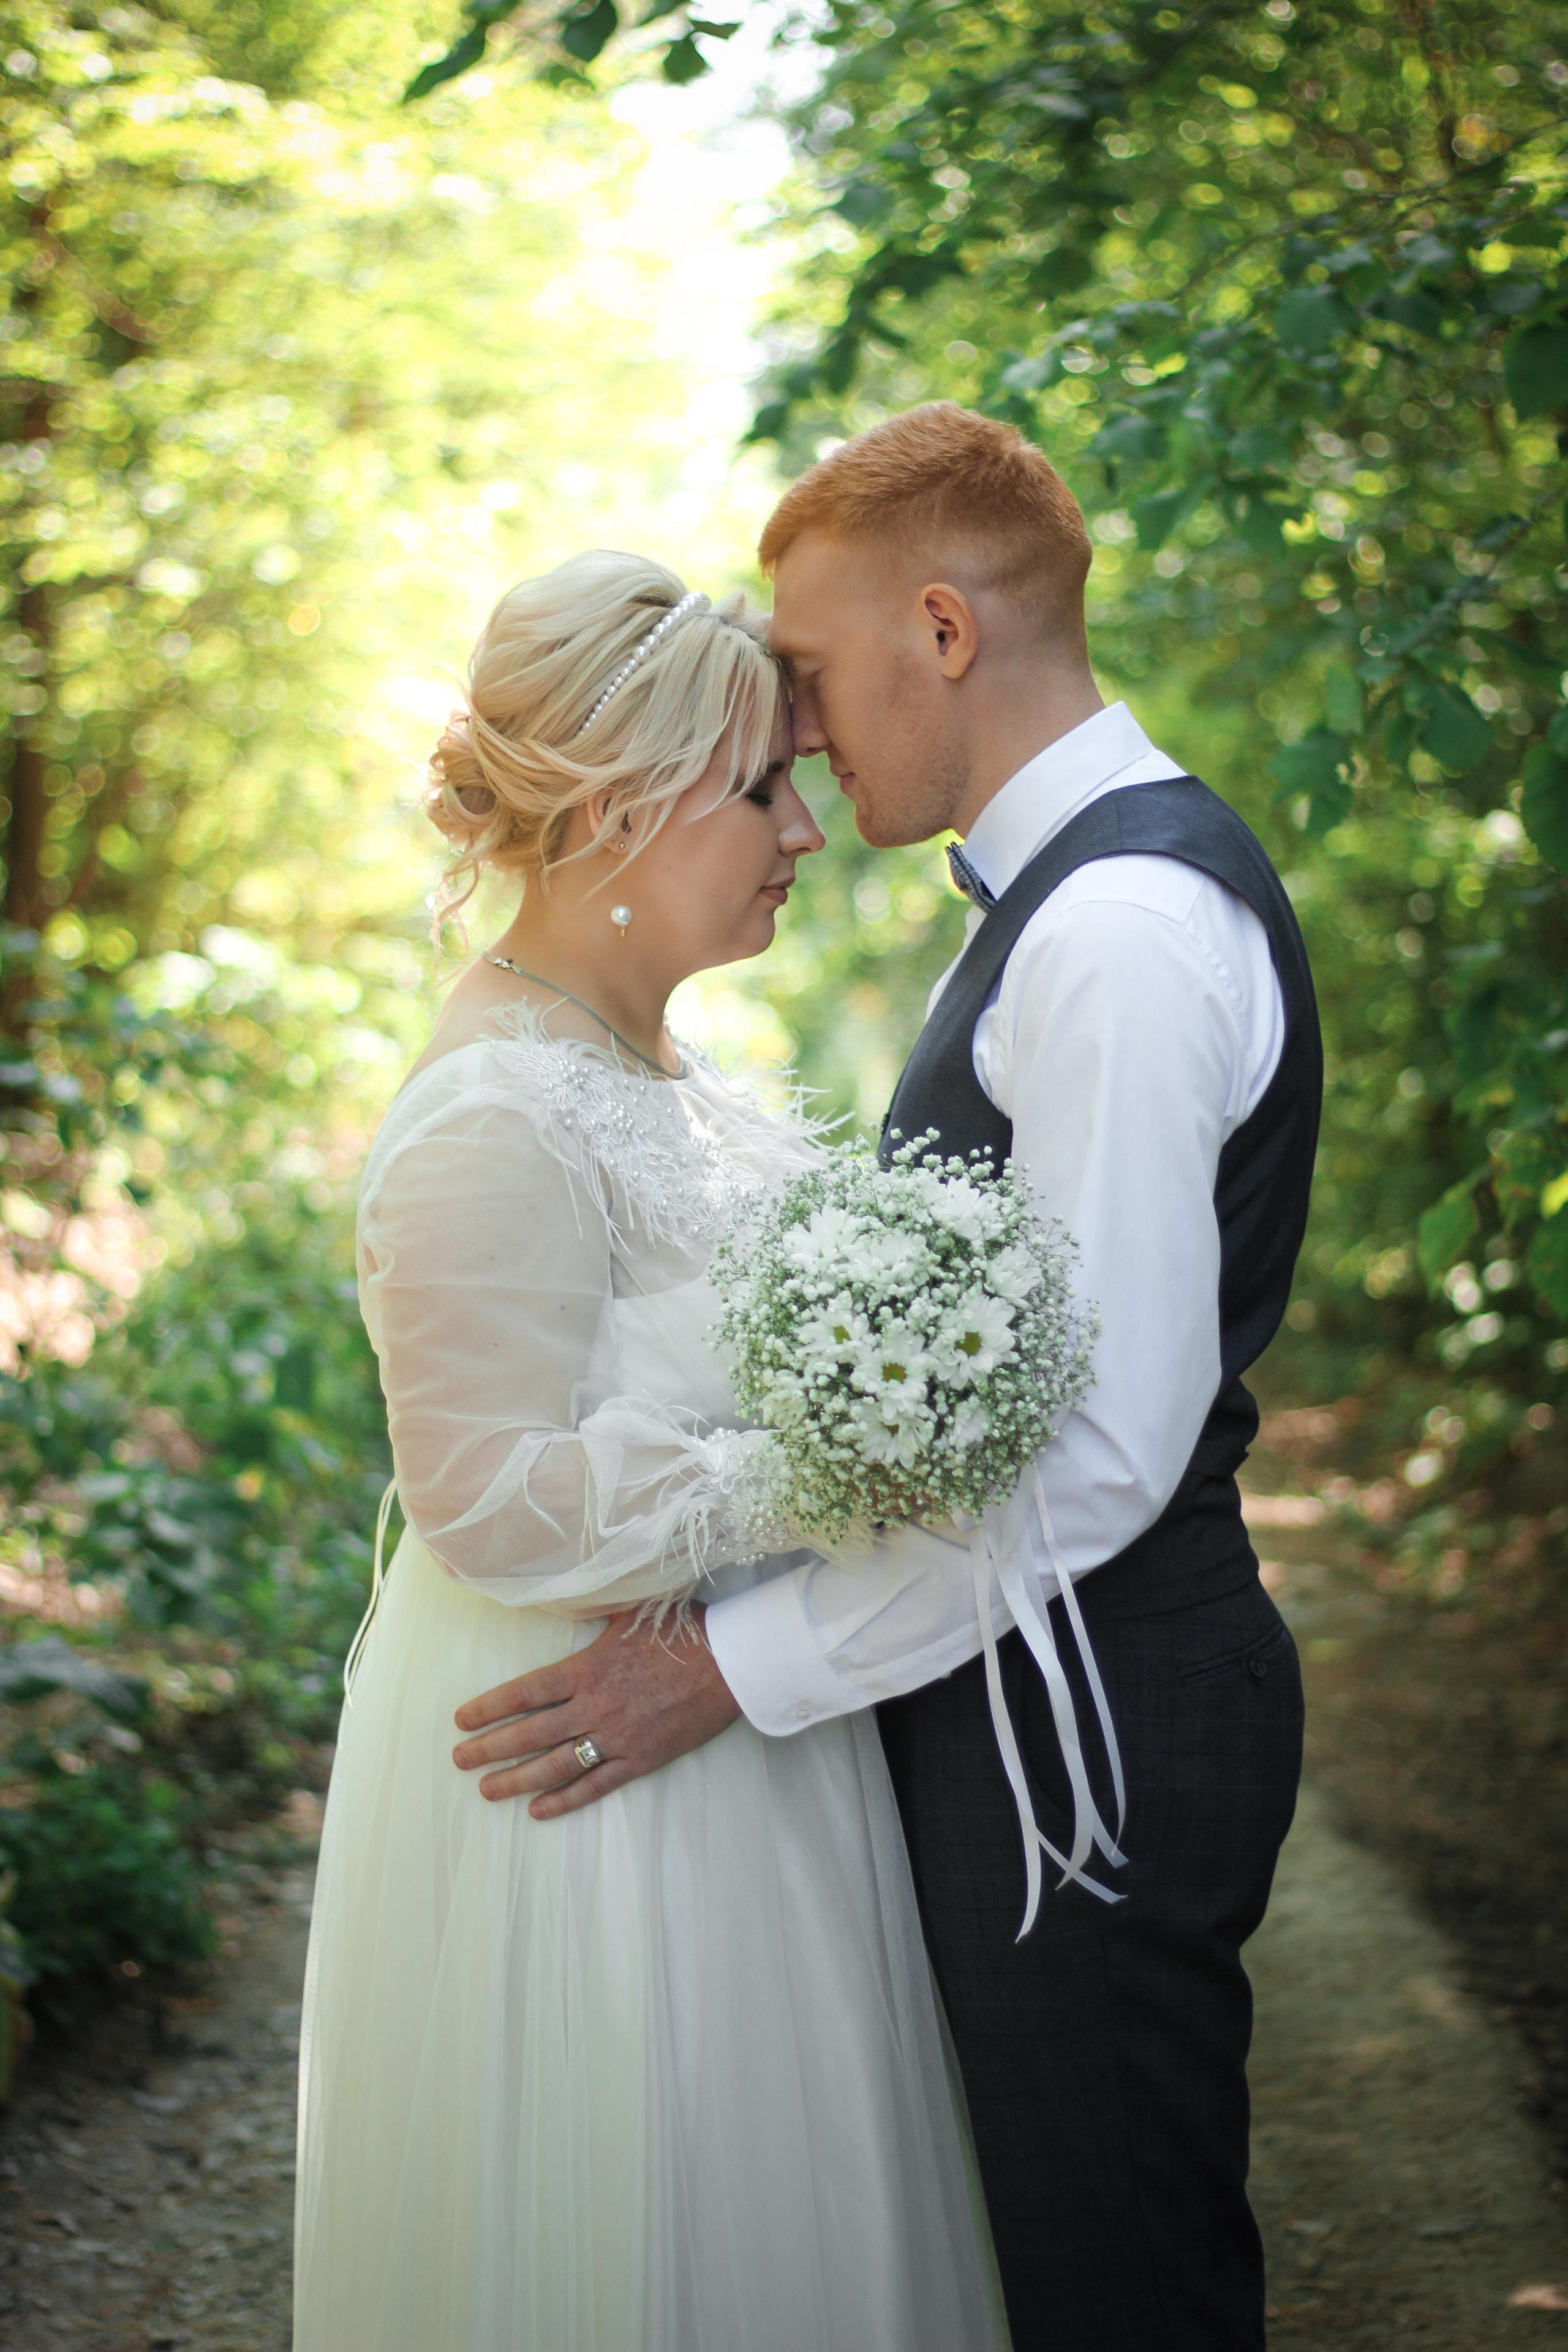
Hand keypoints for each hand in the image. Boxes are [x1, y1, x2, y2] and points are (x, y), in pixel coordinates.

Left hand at [451, 1604, 741, 1818]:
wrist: (731, 1663)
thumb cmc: (681, 1630)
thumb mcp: (629, 1610)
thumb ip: (591, 1609)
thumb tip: (560, 1591)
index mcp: (586, 1669)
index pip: (524, 1692)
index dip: (489, 1708)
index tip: (461, 1719)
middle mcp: (594, 1707)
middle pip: (529, 1733)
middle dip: (489, 1748)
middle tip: (459, 1760)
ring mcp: (616, 1737)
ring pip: (556, 1766)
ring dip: (517, 1780)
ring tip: (487, 1790)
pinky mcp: (640, 1760)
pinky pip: (595, 1786)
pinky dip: (565, 1800)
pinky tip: (539, 1810)